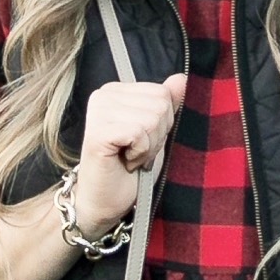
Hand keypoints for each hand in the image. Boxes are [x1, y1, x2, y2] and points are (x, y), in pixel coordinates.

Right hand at [73, 72, 187, 226]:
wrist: (106, 201)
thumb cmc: (130, 167)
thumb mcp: (155, 132)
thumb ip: (166, 104)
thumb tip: (182, 78)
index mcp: (116, 90)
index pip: (163, 93)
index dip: (162, 123)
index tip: (141, 140)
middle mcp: (103, 95)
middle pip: (160, 105)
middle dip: (156, 136)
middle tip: (135, 152)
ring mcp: (98, 112)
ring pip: (152, 119)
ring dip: (148, 148)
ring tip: (130, 158)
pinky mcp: (98, 132)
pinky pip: (139, 133)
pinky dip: (140, 154)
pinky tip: (125, 162)